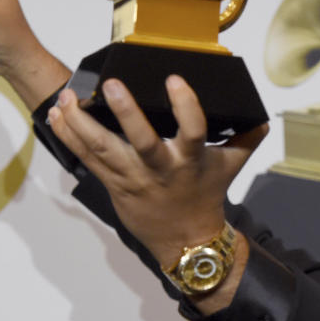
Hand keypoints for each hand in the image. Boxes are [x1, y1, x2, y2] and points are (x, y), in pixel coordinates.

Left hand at [47, 74, 267, 268]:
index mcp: (190, 161)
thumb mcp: (230, 167)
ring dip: (80, 123)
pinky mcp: (113, 183)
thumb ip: (245, 139)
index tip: (175, 79)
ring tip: (66, 96)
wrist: (186, 241)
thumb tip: (262, 118)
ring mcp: (133, 177)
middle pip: (141, 141)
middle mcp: (160, 168)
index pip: (192, 130)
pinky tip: (57, 115)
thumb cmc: (205, 197)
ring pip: (103, 149)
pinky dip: (70, 136)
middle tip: (111, 84)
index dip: (185, 106)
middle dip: (125, 113)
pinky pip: (87, 159)